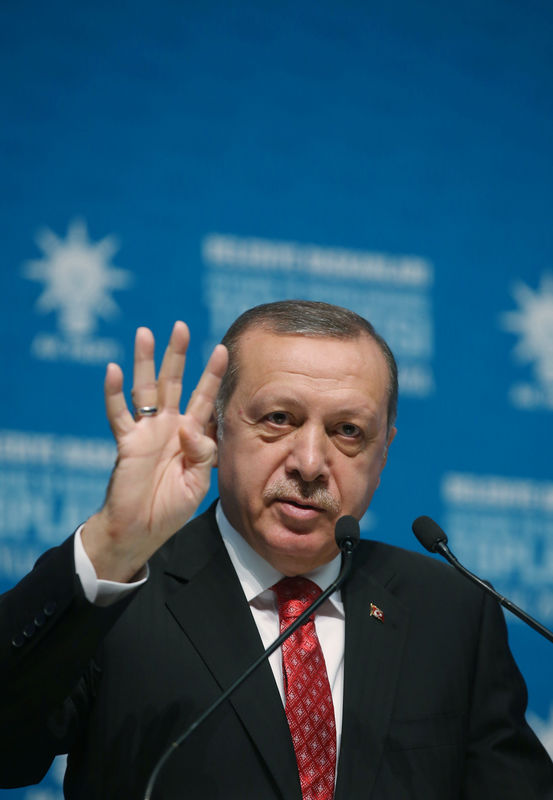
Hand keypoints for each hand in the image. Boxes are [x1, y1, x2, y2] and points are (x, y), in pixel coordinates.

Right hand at [82, 321, 227, 581]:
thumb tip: (189, 426)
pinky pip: (118, 414)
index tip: (223, 349)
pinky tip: (114, 370)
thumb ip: (202, 453)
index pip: (204, 397)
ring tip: (145, 333)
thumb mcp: (198, 482)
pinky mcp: (127, 443)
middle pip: (173, 382)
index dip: (212, 374)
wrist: (141, 530)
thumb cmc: (172, 508)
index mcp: (191, 434)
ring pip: (145, 389)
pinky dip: (114, 393)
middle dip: (177, 355)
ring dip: (145, 362)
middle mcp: (168, 426)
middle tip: (181, 326)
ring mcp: (146, 432)